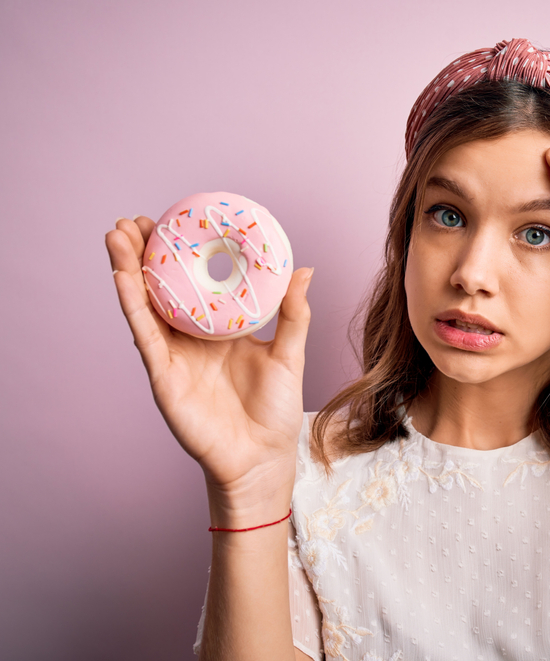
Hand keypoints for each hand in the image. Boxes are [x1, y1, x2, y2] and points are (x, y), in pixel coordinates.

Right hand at [106, 216, 312, 519]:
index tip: (173, 218)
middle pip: (160, 288)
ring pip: (144, 305)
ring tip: (119, 234)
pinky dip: (132, 306)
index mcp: (218, 329)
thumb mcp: (289, 354)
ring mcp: (173, 356)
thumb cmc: (276, 410)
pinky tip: (122, 278)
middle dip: (145, 253)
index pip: (193, 283)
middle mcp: (190, 338)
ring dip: (129, 269)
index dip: (180, 254)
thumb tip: (304, 268)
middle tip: (134, 219)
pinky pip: (145, 336)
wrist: (262, 458)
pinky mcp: (164, 376)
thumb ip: (294, 314)